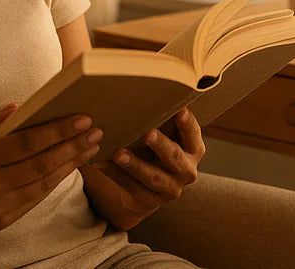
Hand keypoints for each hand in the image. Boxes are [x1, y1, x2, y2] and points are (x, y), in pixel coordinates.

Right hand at [0, 105, 102, 236]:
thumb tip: (17, 107)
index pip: (26, 144)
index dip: (57, 131)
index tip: (82, 118)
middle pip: (41, 164)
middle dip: (73, 146)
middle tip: (95, 130)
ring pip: (43, 184)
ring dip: (71, 164)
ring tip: (90, 146)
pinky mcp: (3, 222)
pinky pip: (36, 198)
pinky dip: (56, 180)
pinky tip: (70, 165)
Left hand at [95, 107, 204, 223]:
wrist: (149, 188)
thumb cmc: (157, 150)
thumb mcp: (166, 137)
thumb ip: (162, 122)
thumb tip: (145, 93)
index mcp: (194, 150)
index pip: (193, 135)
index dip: (187, 124)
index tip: (180, 110)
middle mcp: (188, 171)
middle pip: (175, 157)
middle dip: (160, 145)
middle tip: (147, 133)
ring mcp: (171, 189)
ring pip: (152, 177)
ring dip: (134, 164)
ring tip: (118, 153)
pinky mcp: (150, 201)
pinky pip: (131, 188)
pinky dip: (115, 175)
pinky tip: (101, 164)